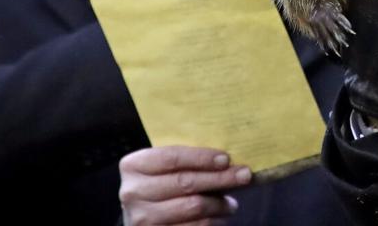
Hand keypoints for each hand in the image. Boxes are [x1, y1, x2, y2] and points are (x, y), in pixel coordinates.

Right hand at [119, 146, 251, 225]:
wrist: (141, 214)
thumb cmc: (160, 182)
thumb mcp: (164, 166)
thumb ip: (187, 159)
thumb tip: (228, 159)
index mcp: (134, 166)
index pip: (172, 157)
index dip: (201, 158)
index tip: (226, 159)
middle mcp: (133, 192)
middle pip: (185, 182)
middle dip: (220, 178)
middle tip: (244, 176)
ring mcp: (141, 218)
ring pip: (192, 207)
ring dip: (219, 204)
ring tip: (232, 202)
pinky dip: (211, 221)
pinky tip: (220, 217)